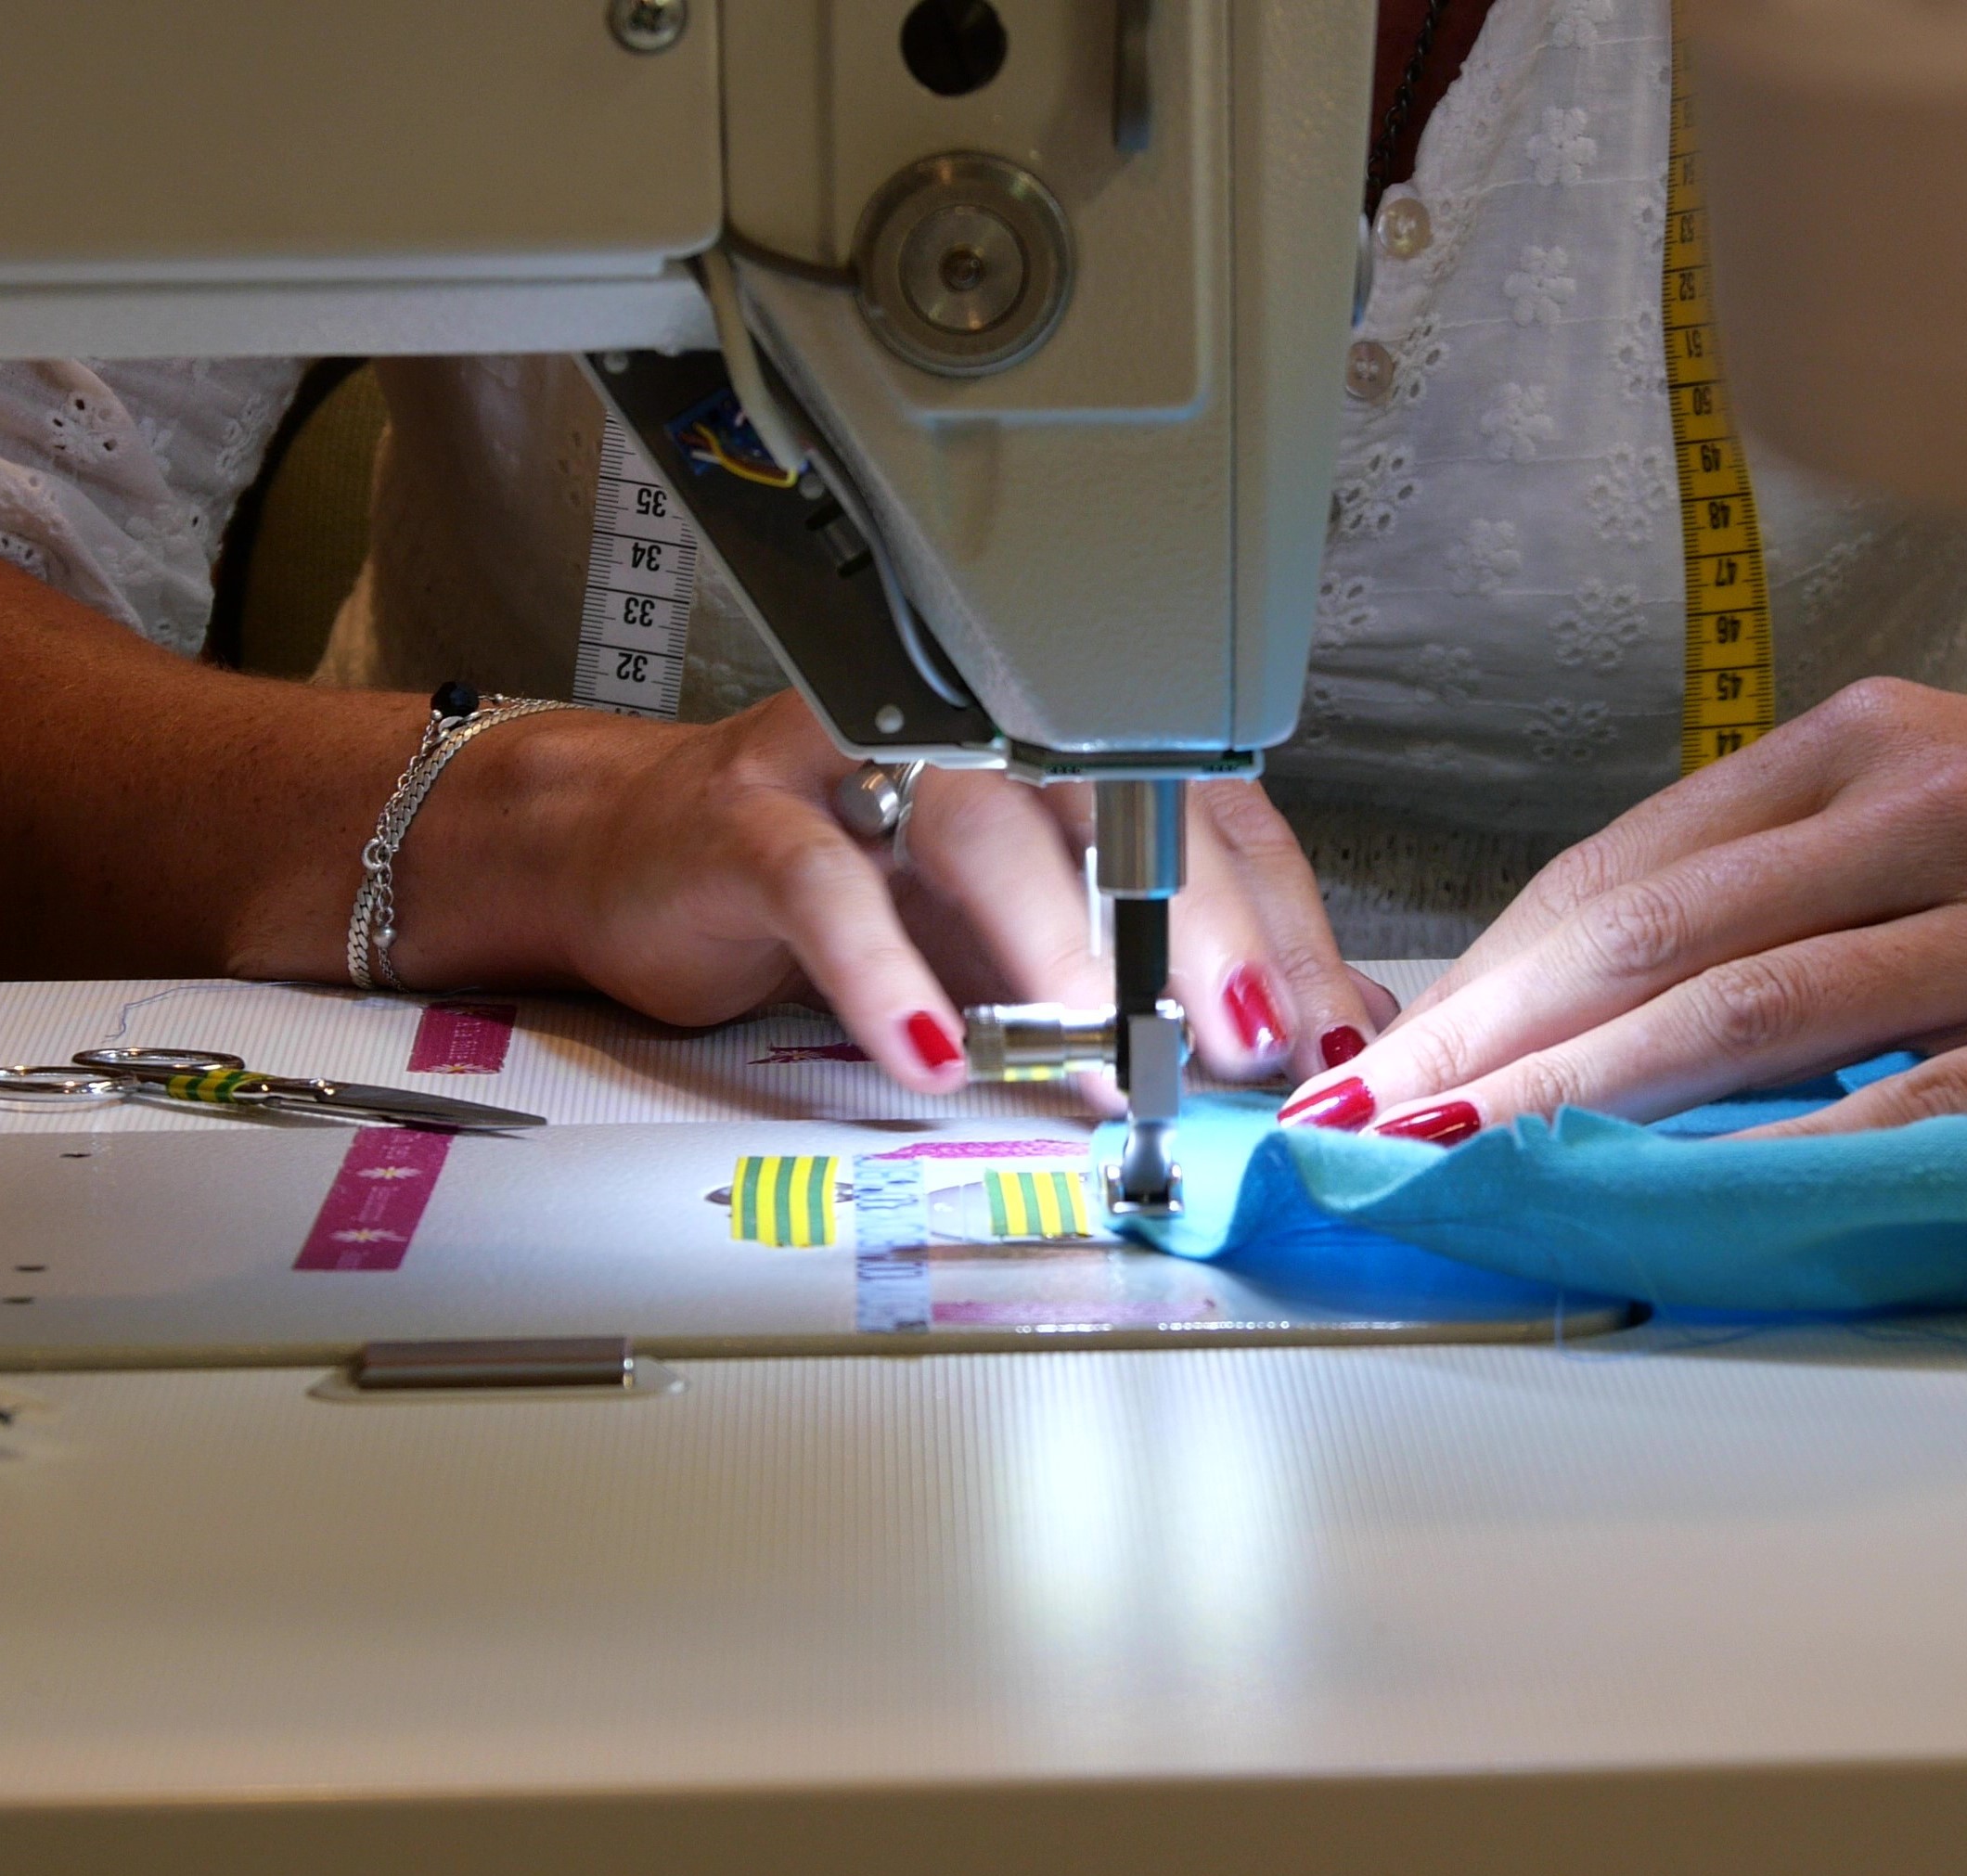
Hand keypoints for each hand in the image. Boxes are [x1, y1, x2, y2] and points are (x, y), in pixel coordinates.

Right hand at [408, 691, 1382, 1095]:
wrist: (641, 855)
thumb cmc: (849, 888)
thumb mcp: (1030, 942)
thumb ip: (1163, 977)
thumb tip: (1324, 1026)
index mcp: (1059, 750)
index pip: (1205, 810)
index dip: (1275, 919)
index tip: (1317, 1028)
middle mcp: (972, 731)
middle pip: (1119, 796)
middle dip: (1199, 921)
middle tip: (1248, 1034)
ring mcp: (856, 761)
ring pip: (981, 824)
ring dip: (1057, 948)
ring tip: (1107, 1053)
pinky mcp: (748, 816)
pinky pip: (826, 886)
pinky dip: (885, 972)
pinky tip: (933, 1051)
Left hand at [1278, 665, 1966, 1142]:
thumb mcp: (1930, 783)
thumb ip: (1773, 865)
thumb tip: (1587, 981)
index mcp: (1863, 746)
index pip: (1627, 867)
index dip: (1488, 964)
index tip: (1386, 1042)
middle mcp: (1926, 816)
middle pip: (1659, 936)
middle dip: (1490, 1038)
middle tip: (1372, 1117)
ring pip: (1758, 1016)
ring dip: (1586, 1097)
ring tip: (1465, 1160)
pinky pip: (1916, 1105)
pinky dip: (1785, 1156)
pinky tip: (1678, 1200)